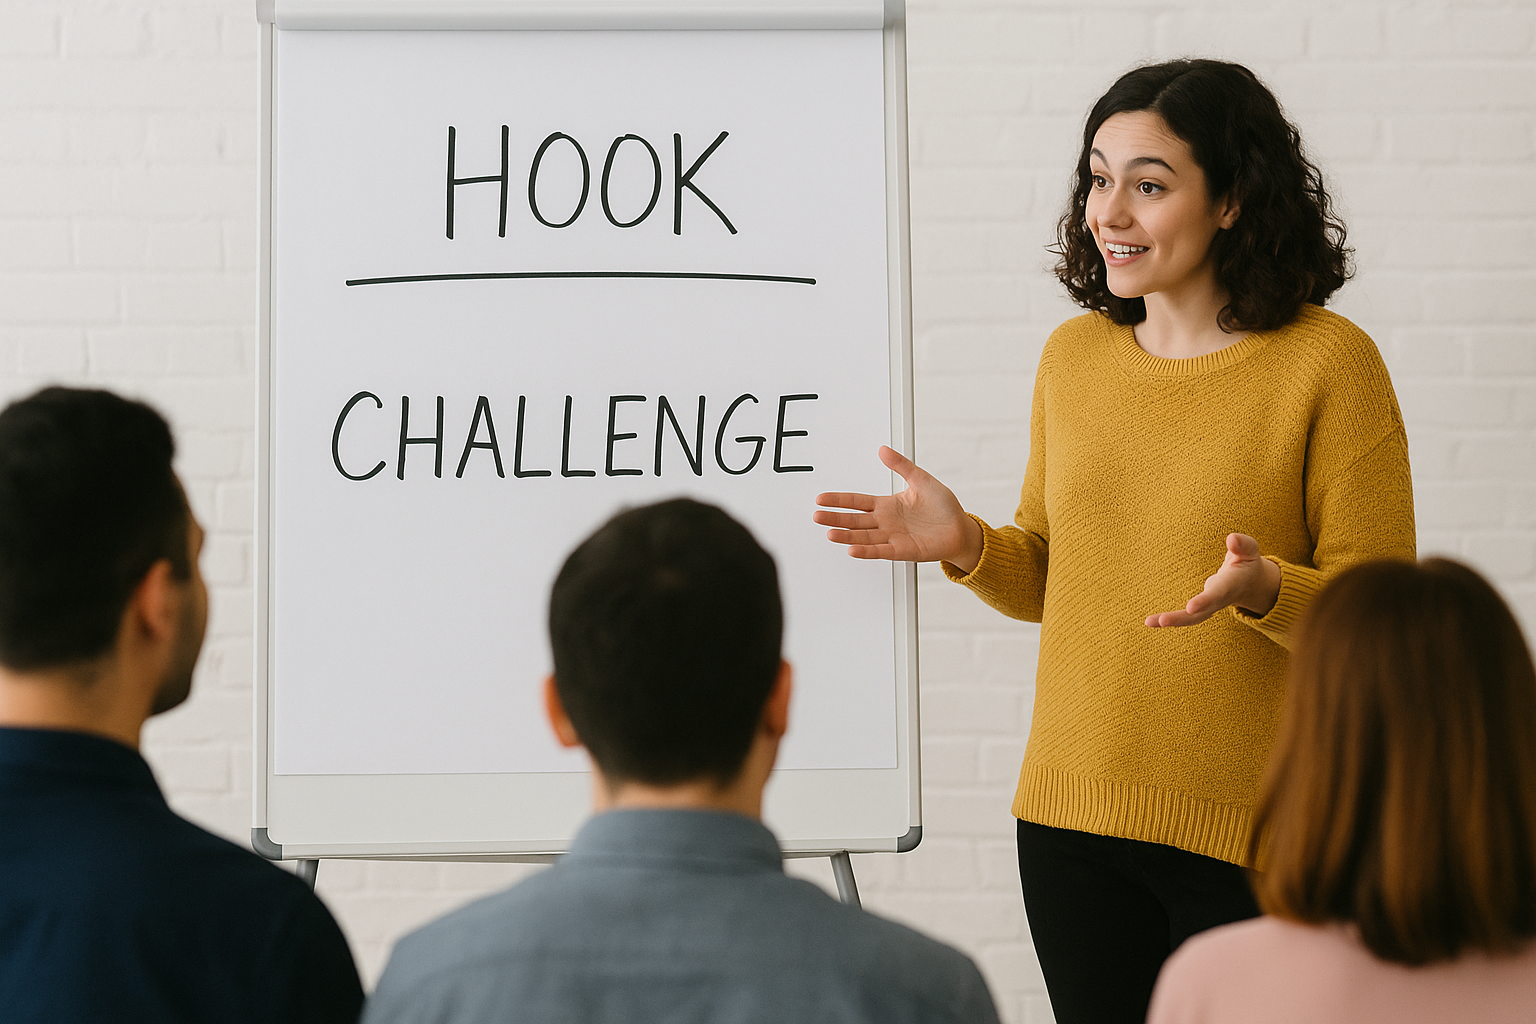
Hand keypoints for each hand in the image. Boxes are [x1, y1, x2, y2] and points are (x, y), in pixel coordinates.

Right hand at [814, 446, 982, 569]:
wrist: (961, 529)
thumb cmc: (944, 507)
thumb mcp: (921, 479)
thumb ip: (901, 465)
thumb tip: (883, 450)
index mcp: (888, 505)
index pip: (857, 502)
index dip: (839, 500)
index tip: (822, 498)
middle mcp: (886, 522)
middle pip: (855, 520)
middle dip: (835, 518)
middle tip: (817, 516)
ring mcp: (893, 537)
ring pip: (863, 536)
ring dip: (846, 536)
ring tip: (830, 533)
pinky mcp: (903, 550)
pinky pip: (881, 550)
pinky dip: (866, 551)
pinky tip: (852, 549)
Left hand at [1145, 533, 1280, 627]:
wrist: (1250, 583)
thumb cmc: (1246, 561)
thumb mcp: (1249, 550)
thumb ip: (1242, 545)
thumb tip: (1231, 539)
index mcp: (1231, 585)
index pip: (1217, 593)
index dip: (1204, 600)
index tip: (1190, 607)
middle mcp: (1219, 599)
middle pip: (1201, 613)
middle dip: (1182, 618)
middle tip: (1162, 621)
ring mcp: (1210, 606)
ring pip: (1192, 619)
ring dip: (1172, 621)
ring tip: (1149, 622)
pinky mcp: (1201, 608)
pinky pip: (1186, 617)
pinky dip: (1169, 620)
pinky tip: (1151, 621)